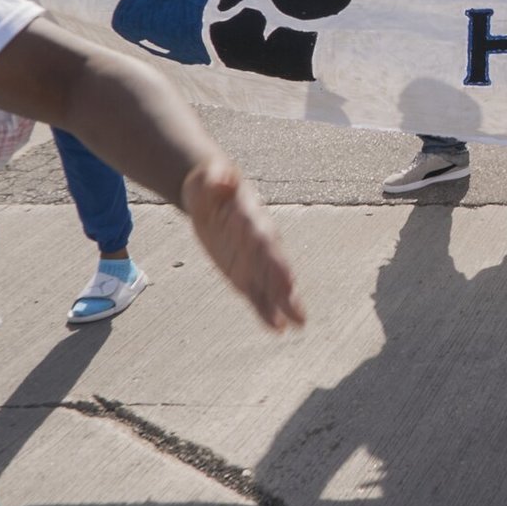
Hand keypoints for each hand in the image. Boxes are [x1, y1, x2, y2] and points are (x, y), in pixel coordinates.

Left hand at [182, 158, 304, 330]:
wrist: (210, 195)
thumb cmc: (210, 184)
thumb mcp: (207, 177)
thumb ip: (216, 177)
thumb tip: (223, 176)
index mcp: (252, 218)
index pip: (262, 239)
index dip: (273, 258)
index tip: (287, 275)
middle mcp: (259, 241)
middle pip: (274, 265)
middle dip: (285, 285)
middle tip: (298, 305)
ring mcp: (253, 259)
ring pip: (271, 284)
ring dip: (285, 303)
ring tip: (299, 323)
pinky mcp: (243, 273)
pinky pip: (255, 294)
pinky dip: (266, 311)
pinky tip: (278, 329)